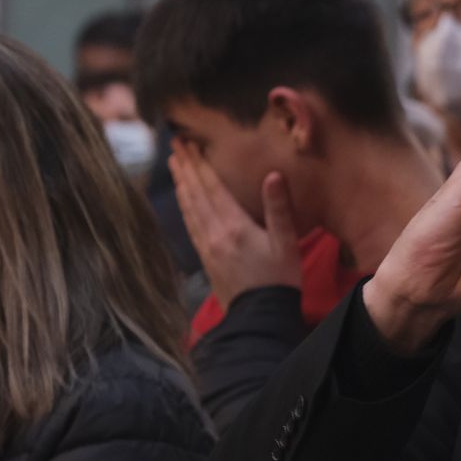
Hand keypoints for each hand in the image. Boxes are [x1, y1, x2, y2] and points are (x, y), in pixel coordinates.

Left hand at [169, 139, 302, 310]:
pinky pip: (190, 225)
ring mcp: (207, 247)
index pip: (212, 188)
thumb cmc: (279, 279)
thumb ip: (279, 208)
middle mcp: (214, 234)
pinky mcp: (206, 258)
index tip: (188, 144)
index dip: (199, 164)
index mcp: (233, 226)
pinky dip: (184, 207)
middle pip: (196, 195)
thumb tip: (274, 175)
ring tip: (174, 166)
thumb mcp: (286, 242)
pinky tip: (183, 201)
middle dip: (185, 168)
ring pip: (189, 209)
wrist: (260, 316)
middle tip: (175, 146)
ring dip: (181, 185)